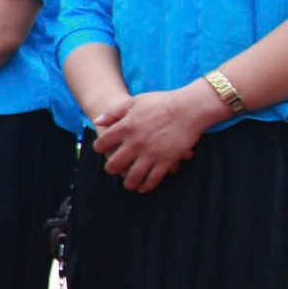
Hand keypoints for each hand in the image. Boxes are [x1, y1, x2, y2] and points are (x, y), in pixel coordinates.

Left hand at [92, 82, 226, 192]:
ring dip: (128, 183)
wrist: (190, 108)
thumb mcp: (134, 101)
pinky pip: (152, 179)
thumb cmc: (162, 102)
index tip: (103, 149)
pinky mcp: (166, 161)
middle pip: (113, 165)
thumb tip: (97, 121)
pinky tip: (144, 187)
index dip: (99, 148)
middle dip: (111, 169)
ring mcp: (150, 154)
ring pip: (132, 177)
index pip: (102, 144)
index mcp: (125, 127)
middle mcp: (135, 143)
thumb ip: (114, 112)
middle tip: (114, 168)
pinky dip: (146, 186)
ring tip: (129, 183)